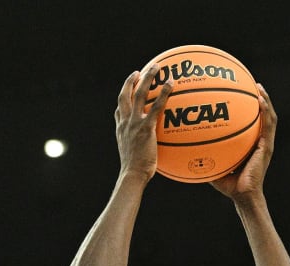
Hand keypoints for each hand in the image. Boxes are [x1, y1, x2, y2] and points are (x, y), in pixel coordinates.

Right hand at [115, 65, 172, 179]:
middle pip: (125, 95)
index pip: (119, 111)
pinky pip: (156, 106)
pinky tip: (171, 84)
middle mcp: (125, 123)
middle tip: (139, 71)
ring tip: (156, 67)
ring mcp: (134, 123)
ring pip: (139, 94)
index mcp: (121, 130)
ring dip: (147, 77)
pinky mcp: (145, 127)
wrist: (132, 175)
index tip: (127, 89)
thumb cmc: (136, 172)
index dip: (123, 98)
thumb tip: (151, 153)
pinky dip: (163, 93)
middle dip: (131, 80)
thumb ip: (140, 150)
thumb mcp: (134, 158)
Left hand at [210, 84, 275, 202]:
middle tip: (251, 82)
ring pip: (269, 117)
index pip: (250, 122)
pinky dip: (265, 112)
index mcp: (250, 144)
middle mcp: (259, 141)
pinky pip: (268, 126)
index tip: (240, 93)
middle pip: (261, 115)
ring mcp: (265, 144)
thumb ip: (202, 154)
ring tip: (259, 87)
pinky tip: (260, 101)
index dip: (247, 108)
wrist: (243, 196)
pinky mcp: (267, 147)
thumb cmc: (229, 185)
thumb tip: (183, 146)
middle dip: (258, 98)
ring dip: (265, 101)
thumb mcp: (213, 165)